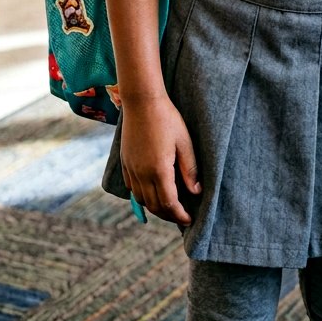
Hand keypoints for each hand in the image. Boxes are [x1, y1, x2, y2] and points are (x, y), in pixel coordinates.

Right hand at [120, 93, 200, 224]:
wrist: (142, 101)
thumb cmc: (167, 118)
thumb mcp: (184, 142)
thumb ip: (190, 169)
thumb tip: (196, 192)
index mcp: (159, 170)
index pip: (169, 203)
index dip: (180, 215)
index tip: (189, 219)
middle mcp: (142, 174)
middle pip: (154, 206)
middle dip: (168, 215)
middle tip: (181, 216)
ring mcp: (131, 168)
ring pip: (142, 199)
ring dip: (155, 207)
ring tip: (168, 206)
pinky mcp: (125, 162)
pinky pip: (132, 187)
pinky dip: (142, 196)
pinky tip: (151, 192)